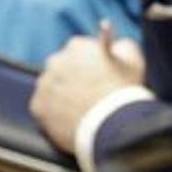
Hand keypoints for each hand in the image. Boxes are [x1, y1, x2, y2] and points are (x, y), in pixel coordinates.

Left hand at [31, 31, 145, 151]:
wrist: (113, 126)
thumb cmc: (125, 91)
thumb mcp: (134, 59)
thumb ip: (122, 45)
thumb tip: (115, 45)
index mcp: (77, 45)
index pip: (80, 49)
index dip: (93, 63)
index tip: (100, 74)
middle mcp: (55, 61)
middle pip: (62, 67)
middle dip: (74, 77)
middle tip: (91, 92)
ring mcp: (44, 85)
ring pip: (52, 88)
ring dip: (63, 94)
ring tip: (83, 109)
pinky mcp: (37, 107)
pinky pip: (45, 107)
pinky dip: (55, 112)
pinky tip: (73, 118)